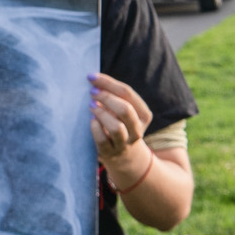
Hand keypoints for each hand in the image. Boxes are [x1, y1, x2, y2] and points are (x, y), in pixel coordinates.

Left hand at [90, 72, 153, 189]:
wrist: (126, 158)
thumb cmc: (120, 125)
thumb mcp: (124, 112)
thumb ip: (114, 97)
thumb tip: (93, 80)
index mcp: (143, 115)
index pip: (127, 93)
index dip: (108, 83)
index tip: (91, 76)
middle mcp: (137, 130)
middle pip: (125, 109)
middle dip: (106, 97)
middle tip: (92, 92)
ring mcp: (125, 143)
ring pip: (116, 127)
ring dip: (101, 114)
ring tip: (91, 105)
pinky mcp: (111, 153)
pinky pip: (102, 140)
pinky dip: (95, 128)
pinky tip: (91, 121)